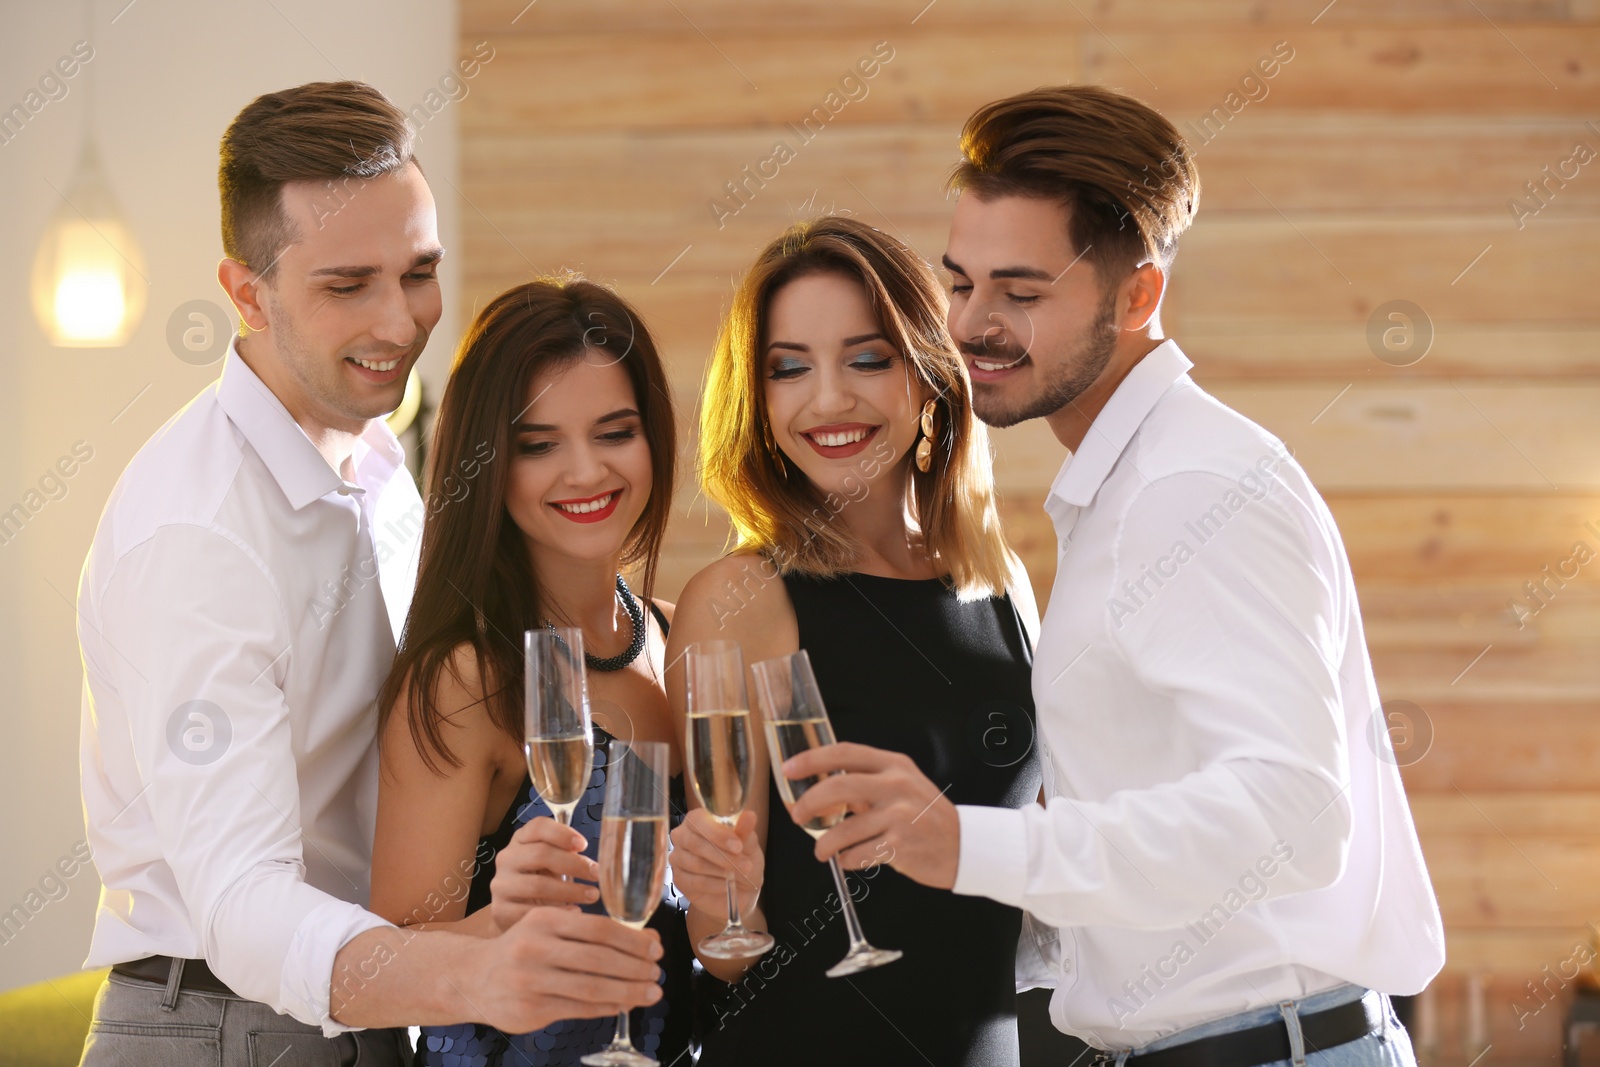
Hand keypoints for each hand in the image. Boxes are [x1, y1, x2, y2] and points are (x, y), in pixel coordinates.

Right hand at [470, 906, 662, 1032]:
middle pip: (598, 959)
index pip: (599, 928)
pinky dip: (606, 1007)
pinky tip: (623, 1005)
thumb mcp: (549, 927)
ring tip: (650, 993)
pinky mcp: (530, 1009)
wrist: (473, 976)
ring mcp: (531, 981)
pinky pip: (578, 1009)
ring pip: (591, 988)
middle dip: (635, 967)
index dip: (633, 939)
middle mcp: (535, 948)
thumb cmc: (523, 948)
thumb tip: (647, 939)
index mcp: (544, 919)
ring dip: (628, 992)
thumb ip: (591, 932)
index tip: (656, 947)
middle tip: (657, 973)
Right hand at [488, 816, 598, 931]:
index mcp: (520, 840)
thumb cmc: (541, 880)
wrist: (515, 911)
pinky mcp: (501, 911)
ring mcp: (501, 885)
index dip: (562, 833)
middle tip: (596, 874)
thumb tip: (604, 859)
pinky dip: (557, 913)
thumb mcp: (551, 861)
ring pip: (538, 885)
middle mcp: (507, 859)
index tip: (584, 845)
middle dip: (574, 864)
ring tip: (592, 895)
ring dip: (571, 890)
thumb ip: (567, 853)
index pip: (538, 827)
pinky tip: (574, 912)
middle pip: (541, 854)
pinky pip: (532, 912)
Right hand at [668, 809, 763, 920]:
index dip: (718, 834)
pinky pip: (696, 882)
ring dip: (722, 871)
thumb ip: (745, 831)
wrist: (741, 888)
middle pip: (696, 844)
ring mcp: (678, 857)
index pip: (698, 821)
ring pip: (697, 864)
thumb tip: (749, 816)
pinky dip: (715, 884)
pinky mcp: (679, 879)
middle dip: (724, 856)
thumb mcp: (748, 844)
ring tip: (740, 875)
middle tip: (746, 865)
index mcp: (697, 819)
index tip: (738, 846)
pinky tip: (727, 885)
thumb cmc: (742, 858)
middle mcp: (682, 835)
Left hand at [783, 742, 959, 889]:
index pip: (845, 752)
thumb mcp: (901, 787)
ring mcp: (900, 815)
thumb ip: (866, 783)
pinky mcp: (902, 845)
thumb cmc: (925, 816)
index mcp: (893, 765)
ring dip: (825, 843)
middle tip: (797, 817)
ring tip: (823, 850)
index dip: (812, 759)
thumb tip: (819, 791)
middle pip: (838, 786)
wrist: (966, 845)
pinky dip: (846, 860)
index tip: (789, 770)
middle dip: (808, 803)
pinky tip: (849, 860)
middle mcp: (896, 785)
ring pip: (844, 829)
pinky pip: (858, 854)